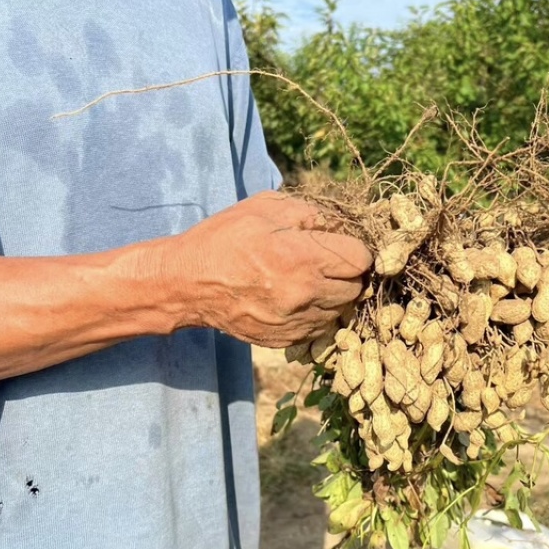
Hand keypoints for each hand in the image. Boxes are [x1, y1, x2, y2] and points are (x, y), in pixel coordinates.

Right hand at [167, 191, 372, 346]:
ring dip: (333, 295)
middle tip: (327, 262)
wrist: (188, 283)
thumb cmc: (226, 238)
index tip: (341, 244)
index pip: (361, 259)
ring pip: (340, 310)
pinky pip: (320, 327)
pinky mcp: (286, 340)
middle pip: (356, 288)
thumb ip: (310, 213)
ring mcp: (296, 321)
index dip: (354, 248)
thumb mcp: (266, 207)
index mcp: (302, 257)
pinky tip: (296, 298)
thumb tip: (340, 225)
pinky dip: (316, 313)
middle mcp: (305, 294)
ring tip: (308, 279)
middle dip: (347, 273)